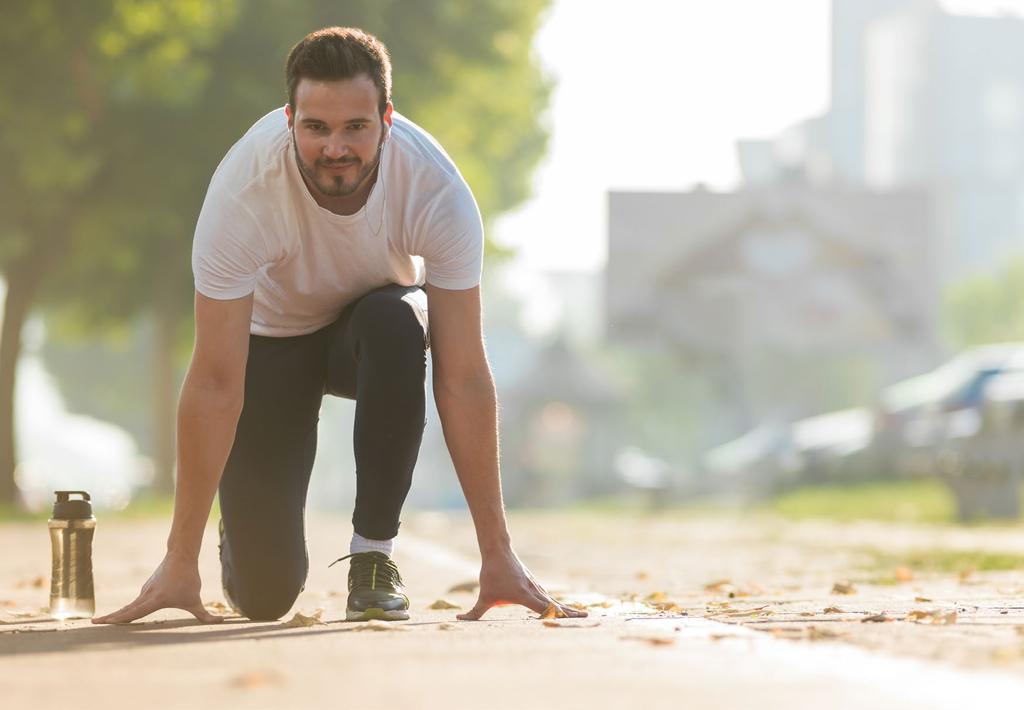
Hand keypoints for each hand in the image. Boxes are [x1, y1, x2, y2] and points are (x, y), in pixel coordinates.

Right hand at [92, 552, 223, 624]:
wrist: (181, 555)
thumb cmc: (188, 579)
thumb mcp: (196, 599)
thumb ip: (205, 614)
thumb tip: (222, 621)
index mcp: (153, 600)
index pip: (132, 613)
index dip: (117, 619)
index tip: (99, 622)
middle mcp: (145, 595)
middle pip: (125, 610)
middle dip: (110, 619)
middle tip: (93, 624)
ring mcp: (145, 591)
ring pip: (129, 606)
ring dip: (117, 615)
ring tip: (102, 622)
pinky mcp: (147, 588)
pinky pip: (135, 602)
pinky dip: (126, 609)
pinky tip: (122, 615)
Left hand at [457, 549, 587, 620]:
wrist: (498, 550)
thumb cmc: (491, 574)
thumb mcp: (483, 596)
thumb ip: (474, 612)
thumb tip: (458, 619)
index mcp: (525, 596)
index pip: (546, 609)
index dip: (559, 614)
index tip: (573, 618)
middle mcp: (534, 591)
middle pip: (556, 604)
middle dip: (571, 611)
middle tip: (588, 617)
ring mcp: (535, 586)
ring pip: (552, 599)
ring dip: (565, 607)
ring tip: (579, 613)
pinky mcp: (532, 583)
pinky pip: (547, 595)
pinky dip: (556, 602)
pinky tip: (559, 606)